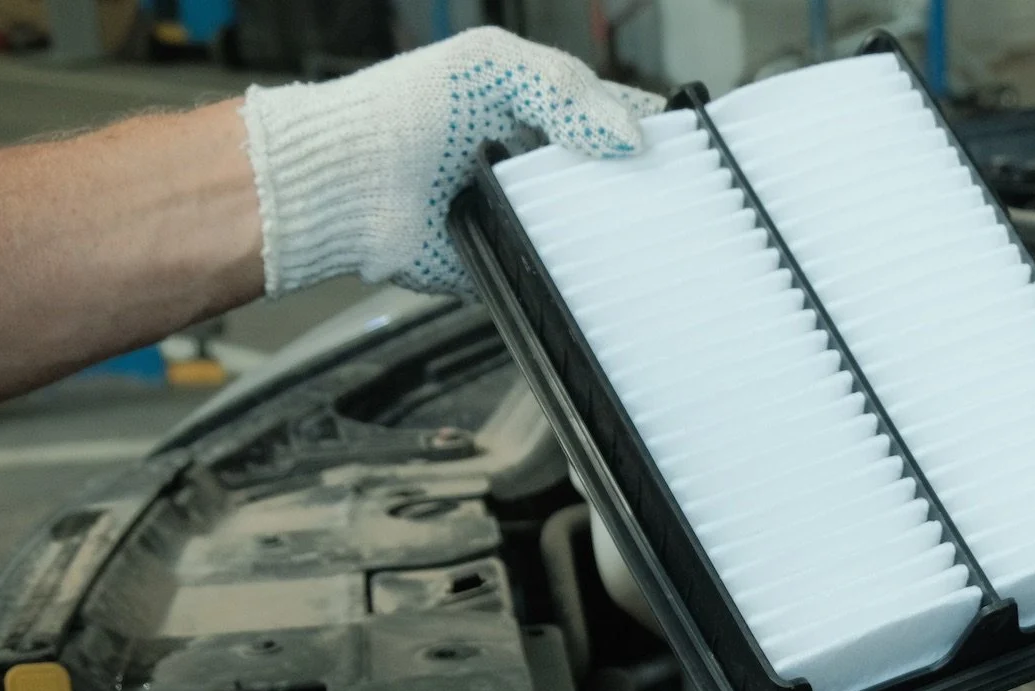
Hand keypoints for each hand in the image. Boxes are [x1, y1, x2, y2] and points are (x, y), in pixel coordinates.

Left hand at [239, 28, 663, 294]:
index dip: (654, 130)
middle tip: (676, 206)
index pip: (615, 116)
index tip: (691, 151)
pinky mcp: (502, 262)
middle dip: (642, 192)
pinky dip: (570, 278)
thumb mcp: (492, 67)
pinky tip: (596, 279)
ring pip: (588, 232)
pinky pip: (550, 275)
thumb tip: (630, 138)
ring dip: (611, 238)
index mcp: (536, 107)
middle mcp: (530, 161)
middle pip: (611, 180)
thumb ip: (567, 91)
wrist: (344, 184)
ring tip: (648, 246)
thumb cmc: (400, 111)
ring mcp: (518, 214)